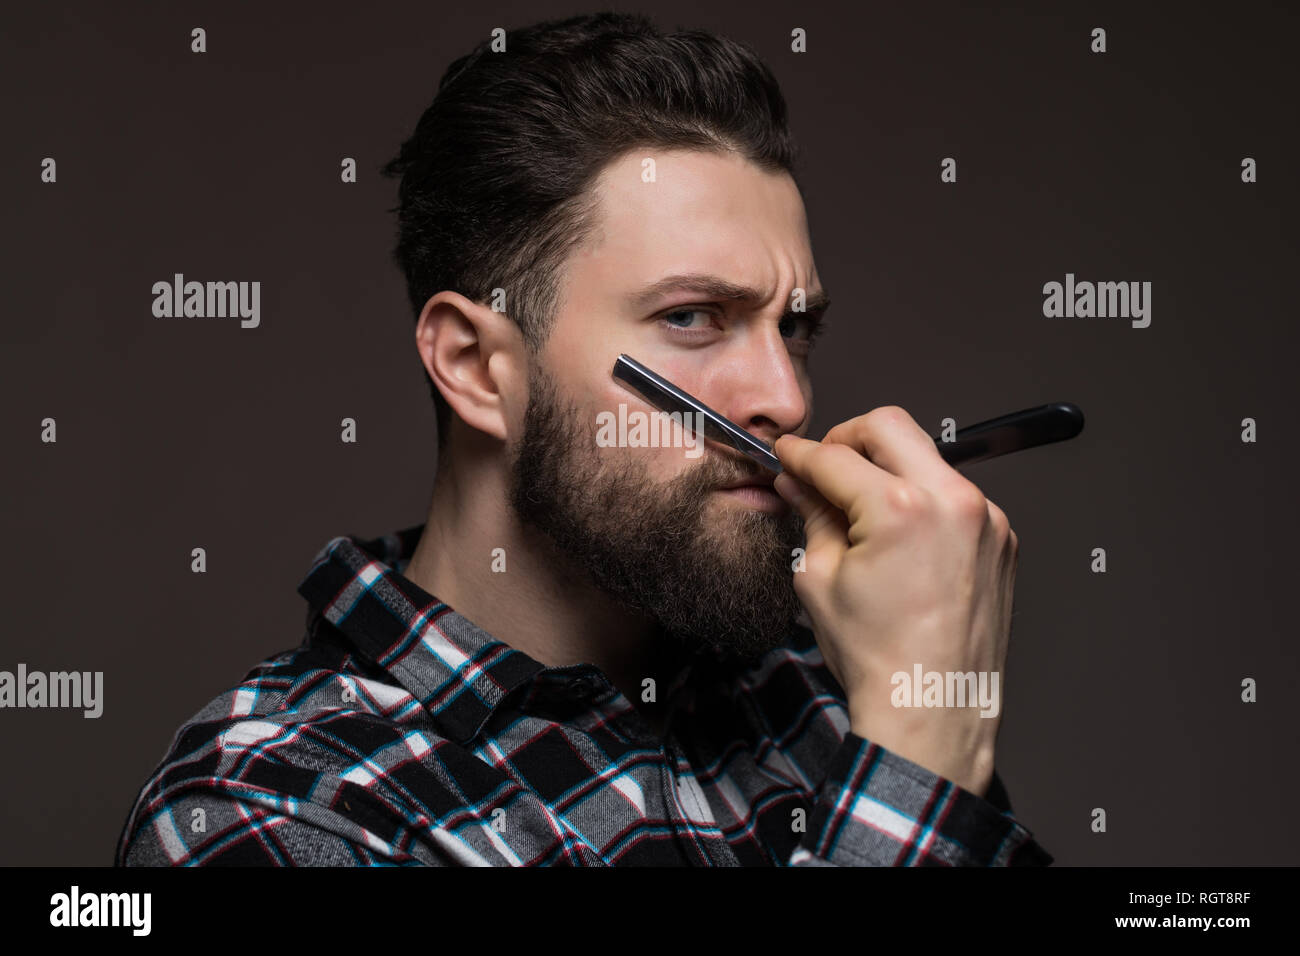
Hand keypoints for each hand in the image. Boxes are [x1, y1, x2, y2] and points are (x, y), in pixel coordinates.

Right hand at [773, 407, 1018, 796]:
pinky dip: (923, 501)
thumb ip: (810, 517)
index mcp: (900, 509)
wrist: (932, 709)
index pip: (835, 458)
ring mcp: (986, 518)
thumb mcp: (819, 580)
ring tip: (861, 510)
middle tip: (824, 466)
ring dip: (889, 469)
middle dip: (848, 438)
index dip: (800, 454)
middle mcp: (952, 502)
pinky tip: (901, 538)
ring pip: (927, 457)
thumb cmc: (880, 659)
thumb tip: (798, 483)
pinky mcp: (1001, 538)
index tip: (786, 455)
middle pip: (889, 426)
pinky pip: (954, 495)